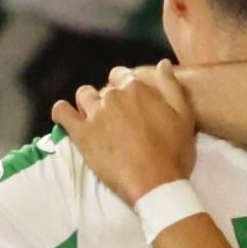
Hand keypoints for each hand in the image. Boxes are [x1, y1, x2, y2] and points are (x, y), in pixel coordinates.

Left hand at [57, 63, 198, 201]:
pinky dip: (62, 112)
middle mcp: (113, 96)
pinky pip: (62, 113)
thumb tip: (163, 63)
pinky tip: (67, 118)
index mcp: (137, 88)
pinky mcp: (81, 134)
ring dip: (87, 104)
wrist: (156, 184)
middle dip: (108, 100)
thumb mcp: (184, 115)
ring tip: (94, 121)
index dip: (122, 87)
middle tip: (116, 121)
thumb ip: (171, 86)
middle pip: (104, 89)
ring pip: (83, 96)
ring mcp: (95, 114)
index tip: (126, 102)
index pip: (121, 75)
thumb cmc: (174, 152)